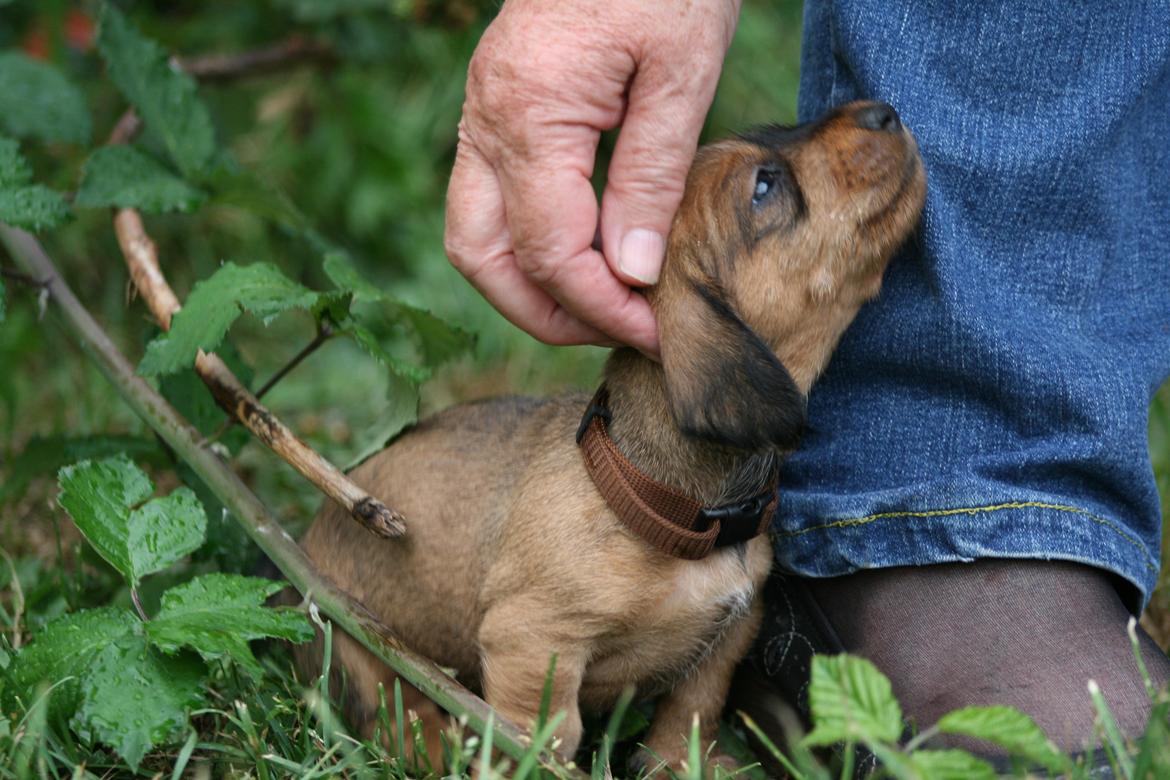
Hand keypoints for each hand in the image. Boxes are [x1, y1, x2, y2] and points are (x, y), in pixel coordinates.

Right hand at [444, 0, 739, 356]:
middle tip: (618, 333)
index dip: (602, 307)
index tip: (656, 329)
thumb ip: (652, 176)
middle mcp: (486, 119)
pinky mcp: (495, 107)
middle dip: (547, 316)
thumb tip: (632, 272)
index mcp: (531, 113)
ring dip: (528, 288)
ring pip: (473, 236)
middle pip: (483, 260)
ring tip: (598, 307)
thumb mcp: (682, 72)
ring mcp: (481, 112)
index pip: (552, 251)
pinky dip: (524, 245)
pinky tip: (582, 254)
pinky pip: (487, 200)